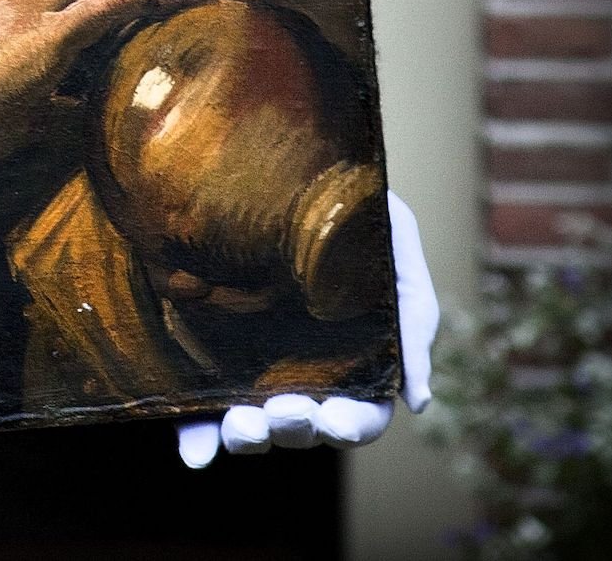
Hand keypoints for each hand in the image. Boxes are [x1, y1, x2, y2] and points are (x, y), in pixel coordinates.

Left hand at [177, 193, 437, 466]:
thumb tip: (418, 402)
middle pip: (303, 425)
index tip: (335, 420)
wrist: (295, 157)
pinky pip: (198, 400)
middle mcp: (301, 369)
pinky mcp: (206, 343)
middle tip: (282, 412)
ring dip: (248, 437)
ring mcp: (253, 361)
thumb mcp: (399, 254)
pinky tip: (193, 453)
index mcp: (352, 359)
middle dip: (294, 430)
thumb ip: (415, 323)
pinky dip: (195, 435)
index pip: (359, 412)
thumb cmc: (358, 212)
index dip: (351, 427)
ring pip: (253, 422)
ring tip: (241, 425)